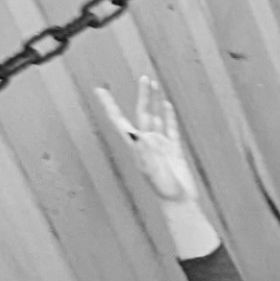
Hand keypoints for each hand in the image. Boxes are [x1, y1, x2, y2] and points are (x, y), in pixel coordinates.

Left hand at [92, 77, 220, 258]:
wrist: (179, 203)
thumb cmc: (164, 190)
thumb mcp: (152, 170)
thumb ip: (144, 152)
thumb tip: (136, 133)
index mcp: (137, 146)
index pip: (120, 120)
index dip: (110, 105)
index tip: (100, 90)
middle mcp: (146, 143)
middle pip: (142, 113)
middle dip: (143, 95)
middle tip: (144, 77)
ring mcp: (160, 146)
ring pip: (156, 118)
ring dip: (155, 101)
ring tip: (154, 84)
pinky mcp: (174, 151)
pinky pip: (170, 129)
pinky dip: (168, 116)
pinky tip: (166, 105)